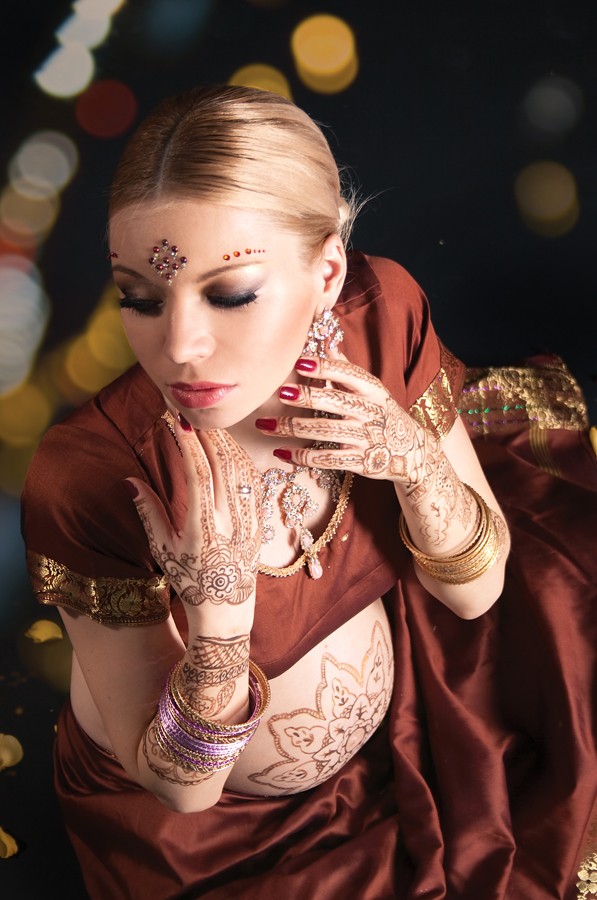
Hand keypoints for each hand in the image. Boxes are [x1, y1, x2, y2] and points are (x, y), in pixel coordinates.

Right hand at [126, 420, 261, 610]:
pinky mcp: (261, 523)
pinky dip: (242, 460)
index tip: (176, 421)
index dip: (189, 443)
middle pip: (223, 465)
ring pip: (242, 470)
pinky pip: (254, 482)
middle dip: (207, 434)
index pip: (198, 474)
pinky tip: (229, 449)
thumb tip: (129, 480)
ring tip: (208, 427)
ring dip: (225, 443)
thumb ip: (149, 512)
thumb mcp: (162, 550)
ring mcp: (250, 522)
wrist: (225, 612)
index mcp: (203, 529)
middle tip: (192, 415)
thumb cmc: (189, 580)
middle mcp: (230, 523)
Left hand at [259, 355, 436, 490]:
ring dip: (292, 428)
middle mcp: (370, 412)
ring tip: (265, 424)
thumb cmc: (383, 414)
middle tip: (280, 392)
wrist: (413, 451)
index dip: (325, 368)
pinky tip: (281, 452)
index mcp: (373, 390)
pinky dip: (302, 457)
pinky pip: (327, 459)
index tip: (300, 362)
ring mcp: (366, 439)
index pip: (349, 374)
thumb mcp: (372, 390)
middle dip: (306, 397)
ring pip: (324, 432)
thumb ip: (347, 369)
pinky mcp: (360, 462)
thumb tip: (326, 343)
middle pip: (334, 402)